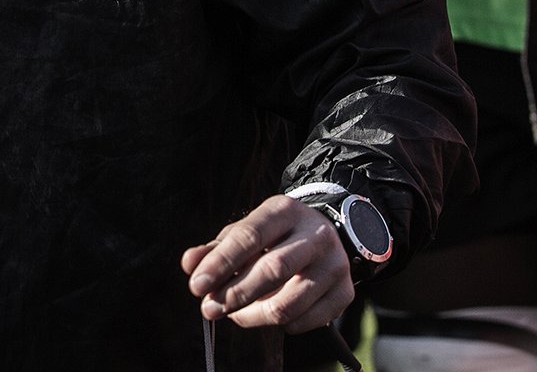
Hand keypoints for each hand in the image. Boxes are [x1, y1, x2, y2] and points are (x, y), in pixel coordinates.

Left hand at [183, 194, 353, 332]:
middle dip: (235, 294)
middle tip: (209, 309)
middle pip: (274, 269)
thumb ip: (216, 249)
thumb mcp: (246, 232)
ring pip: (290, 302)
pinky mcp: (345, 291)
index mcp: (285, 211)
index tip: (196, 285)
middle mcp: (315, 234)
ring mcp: (335, 264)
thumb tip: (190, 264)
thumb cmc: (275, 236)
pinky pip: (307, 321)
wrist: (327, 234)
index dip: (221, 263)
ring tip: (236, 314)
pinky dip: (282, 326)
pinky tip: (270, 313)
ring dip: (254, 316)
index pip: (250, 236)